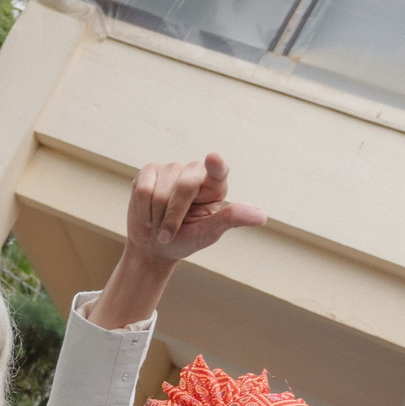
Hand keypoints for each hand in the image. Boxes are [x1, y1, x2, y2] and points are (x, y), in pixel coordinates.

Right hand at [123, 153, 265, 268]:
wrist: (153, 246)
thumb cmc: (186, 239)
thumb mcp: (208, 233)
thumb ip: (230, 220)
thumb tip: (261, 216)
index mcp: (215, 186)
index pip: (219, 171)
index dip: (216, 165)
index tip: (213, 159)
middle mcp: (195, 172)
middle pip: (184, 186)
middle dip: (173, 217)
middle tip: (168, 235)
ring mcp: (171, 169)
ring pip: (160, 193)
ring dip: (157, 218)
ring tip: (159, 224)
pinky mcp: (149, 171)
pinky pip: (143, 190)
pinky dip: (143, 210)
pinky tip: (147, 215)